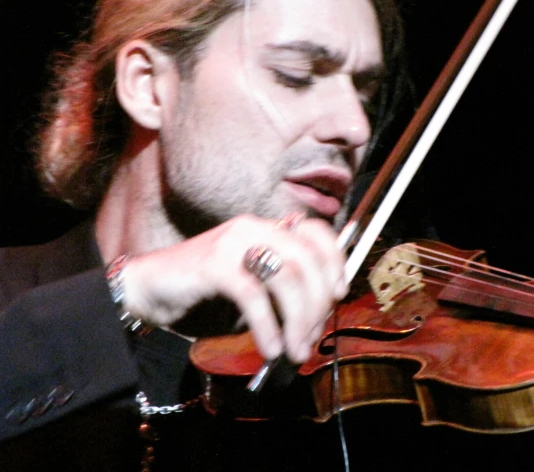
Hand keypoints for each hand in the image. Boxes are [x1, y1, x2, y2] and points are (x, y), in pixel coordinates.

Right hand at [119, 214, 346, 362]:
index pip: (316, 231)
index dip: (335, 261)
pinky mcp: (214, 264)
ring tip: (295, 351)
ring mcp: (233, 243)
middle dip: (317, 305)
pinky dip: (268, 326)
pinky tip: (271, 347)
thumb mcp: (253, 287)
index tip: (339, 294)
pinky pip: (254, 296)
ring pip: (286, 277)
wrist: (149, 289)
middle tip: (312, 338)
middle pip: (307, 259)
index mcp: (267, 229)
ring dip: (298, 320)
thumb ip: (283, 292)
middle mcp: (254, 228)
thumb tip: (318, 319)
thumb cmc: (204, 292)